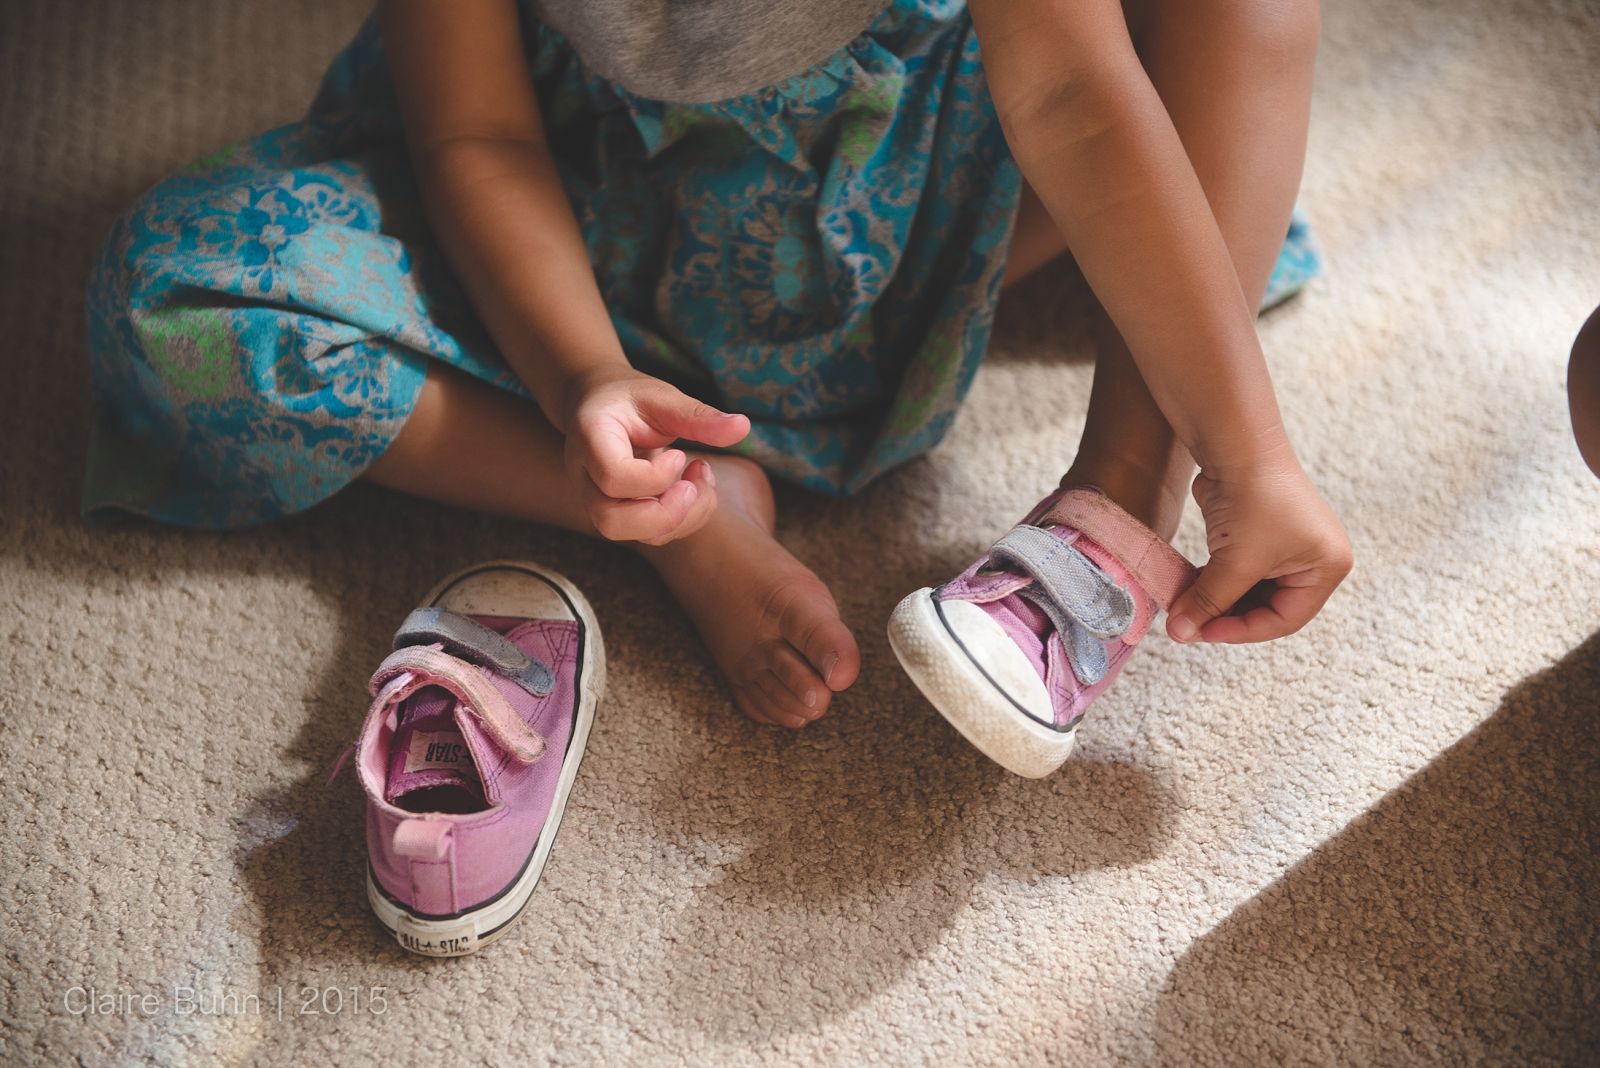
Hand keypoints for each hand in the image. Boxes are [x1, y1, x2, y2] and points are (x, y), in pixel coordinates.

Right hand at [562, 366, 749, 545]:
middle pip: (612, 521)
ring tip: (702, 479)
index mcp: (591, 438)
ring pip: (629, 534)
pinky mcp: (618, 513)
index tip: (679, 455)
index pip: (614, 478)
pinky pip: (648, 533)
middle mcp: (585, 476)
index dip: (656, 477)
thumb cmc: (630, 399)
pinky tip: (694, 486)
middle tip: (694, 484)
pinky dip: (683, 518)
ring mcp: (597, 499)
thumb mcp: (662, 397)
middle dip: (666, 514)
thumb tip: (744, 427)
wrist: (598, 406)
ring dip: (680, 518)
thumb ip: (697, 415)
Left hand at [1167, 449, 1352, 643]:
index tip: (1204, 634)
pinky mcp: (1261, 536)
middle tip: (1190, 624)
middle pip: (1268, 608)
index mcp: (1328, 567)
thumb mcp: (1235, 562)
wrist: (1237, 446)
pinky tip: (1190, 587)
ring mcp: (1287, 548)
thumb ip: (1209, 601)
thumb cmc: (1254, 501)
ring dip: (1218, 601)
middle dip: (1228, 616)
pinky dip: (1216, 582)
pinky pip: (1239, 572)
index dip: (1243, 631)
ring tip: (1186, 605)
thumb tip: (1181, 632)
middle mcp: (1314, 559)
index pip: (1285, 620)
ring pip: (1250, 592)